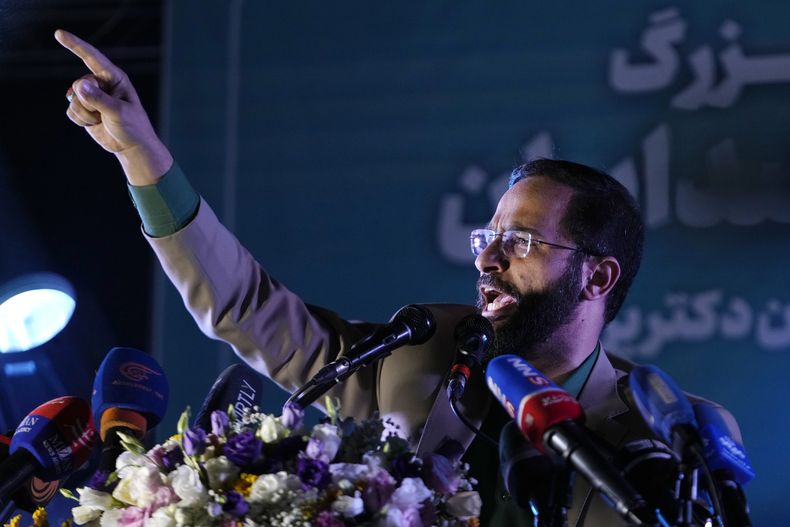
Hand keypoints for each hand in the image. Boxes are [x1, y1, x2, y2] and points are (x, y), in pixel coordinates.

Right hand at [55, 29, 171, 184]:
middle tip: (104, 113)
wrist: (132, 146)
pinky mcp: (85, 109)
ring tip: (102, 120)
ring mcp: (91, 97)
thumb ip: (99, 99)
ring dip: (85, 113)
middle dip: (88, 102)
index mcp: (114, 78)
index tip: (58, 34)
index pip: (92, 58)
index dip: (75, 45)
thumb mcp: (118, 112)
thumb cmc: (132, 127)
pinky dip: (81, 120)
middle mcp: (101, 84)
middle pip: (79, 84)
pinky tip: (95, 124)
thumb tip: (79, 86)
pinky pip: (70, 111)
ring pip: (73, 99)